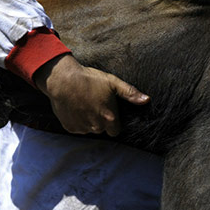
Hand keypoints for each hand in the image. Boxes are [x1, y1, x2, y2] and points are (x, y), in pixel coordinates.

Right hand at [33, 54, 149, 136]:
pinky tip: (75, 107)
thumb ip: (130, 93)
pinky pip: (77, 127)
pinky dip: (76, 120)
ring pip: (89, 128)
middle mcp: (96, 127)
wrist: (62, 79)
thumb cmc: (89, 79)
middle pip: (102, 129)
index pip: (115, 130)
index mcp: (109, 118)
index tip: (107, 110)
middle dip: (100, 119)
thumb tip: (147, 100)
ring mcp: (82, 128)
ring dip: (88, 120)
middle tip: (94, 103)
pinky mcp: (69, 127)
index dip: (112, 121)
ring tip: (83, 103)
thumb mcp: (112, 82)